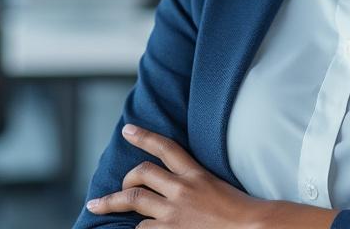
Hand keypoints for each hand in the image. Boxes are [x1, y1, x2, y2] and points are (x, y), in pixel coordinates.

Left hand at [85, 124, 269, 227]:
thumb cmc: (241, 212)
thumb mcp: (217, 186)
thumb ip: (194, 181)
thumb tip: (173, 183)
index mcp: (196, 174)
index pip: (165, 147)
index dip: (143, 136)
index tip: (127, 130)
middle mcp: (182, 190)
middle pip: (140, 174)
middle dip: (122, 180)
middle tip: (115, 188)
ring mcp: (174, 214)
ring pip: (135, 201)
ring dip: (121, 206)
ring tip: (108, 209)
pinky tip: (139, 228)